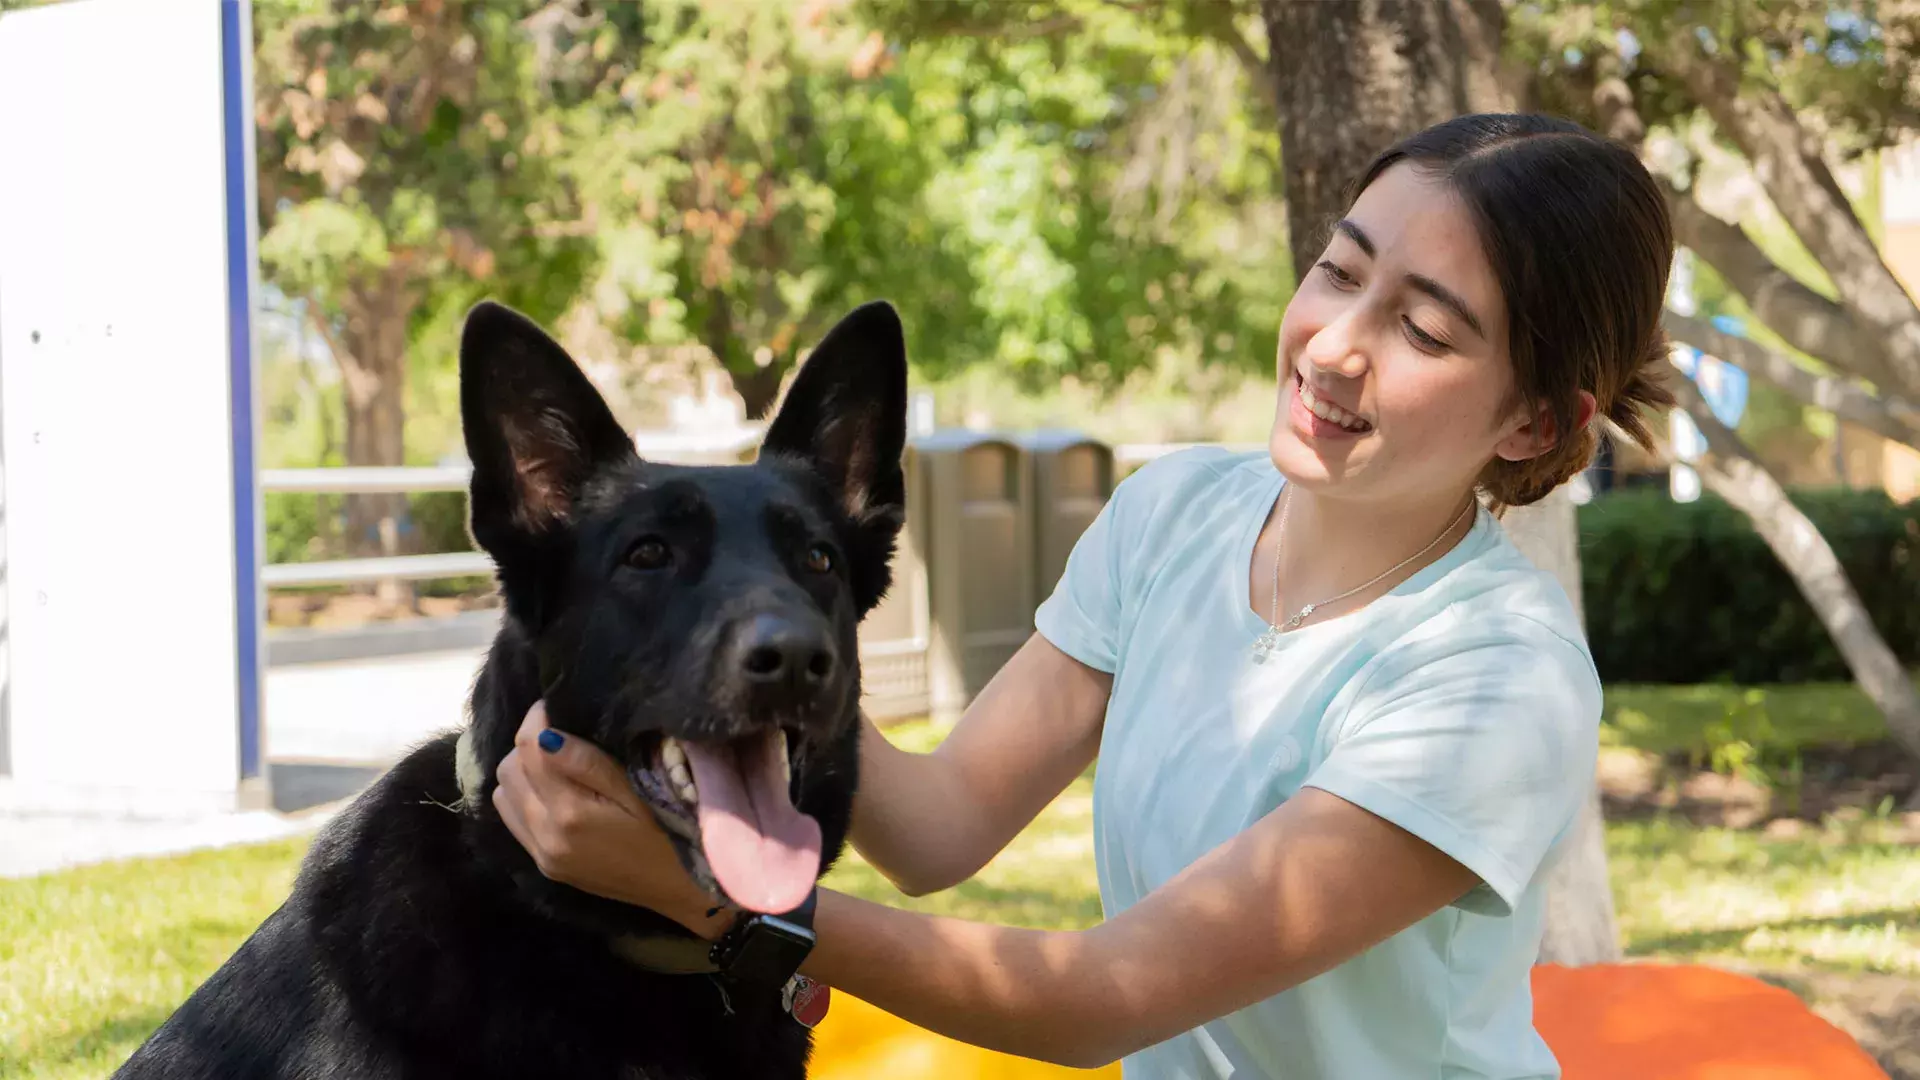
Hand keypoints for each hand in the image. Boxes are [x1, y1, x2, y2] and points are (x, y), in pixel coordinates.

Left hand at [492, 701, 728, 937]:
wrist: (681, 891)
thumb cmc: (672, 834)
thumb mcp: (638, 793)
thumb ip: (588, 764)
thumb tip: (544, 733)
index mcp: (570, 813)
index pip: (529, 749)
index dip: (537, 718)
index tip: (555, 703)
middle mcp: (545, 835)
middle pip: (508, 770)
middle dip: (527, 744)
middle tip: (560, 732)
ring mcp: (541, 855)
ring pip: (502, 794)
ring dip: (521, 771)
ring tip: (555, 763)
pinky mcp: (544, 866)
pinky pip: (512, 819)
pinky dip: (523, 797)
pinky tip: (553, 792)